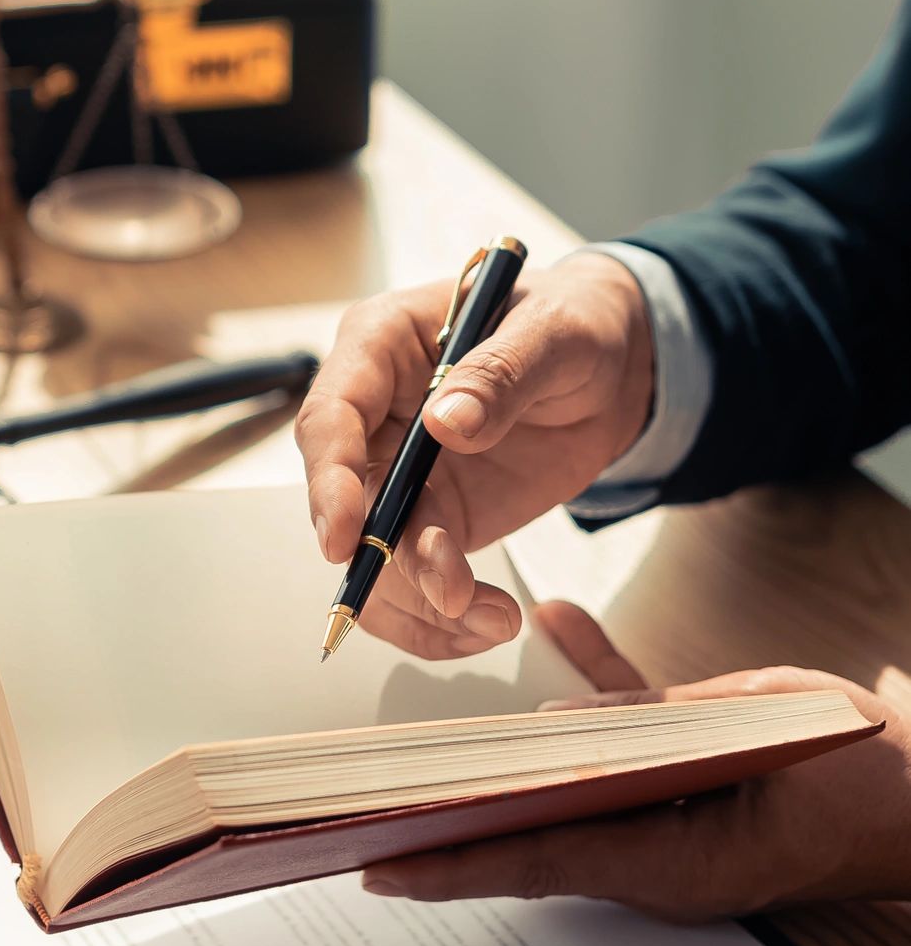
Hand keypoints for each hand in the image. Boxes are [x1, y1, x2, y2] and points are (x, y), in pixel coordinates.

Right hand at [296, 252, 655, 656]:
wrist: (616, 370)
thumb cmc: (574, 323)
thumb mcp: (556, 331)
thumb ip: (502, 371)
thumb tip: (447, 422)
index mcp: (382, 345)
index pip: (331, 413)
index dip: (330, 477)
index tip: (345, 534)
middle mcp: (377, 413)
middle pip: (342, 495)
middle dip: (381, 555)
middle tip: (444, 593)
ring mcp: (402, 471)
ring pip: (377, 550)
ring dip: (422, 595)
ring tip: (492, 619)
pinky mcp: (438, 516)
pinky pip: (417, 575)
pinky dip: (444, 613)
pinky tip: (491, 621)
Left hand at [360, 602, 903, 917]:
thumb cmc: (860, 785)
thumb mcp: (760, 746)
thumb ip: (661, 730)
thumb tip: (563, 729)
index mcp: (665, 863)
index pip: (530, 862)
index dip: (448, 864)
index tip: (373, 865)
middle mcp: (649, 845)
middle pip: (526, 827)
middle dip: (446, 813)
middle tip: (357, 800)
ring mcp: (667, 810)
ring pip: (561, 776)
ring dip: (500, 749)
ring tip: (415, 731)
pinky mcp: (692, 766)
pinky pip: (624, 722)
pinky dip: (589, 675)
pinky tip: (556, 619)